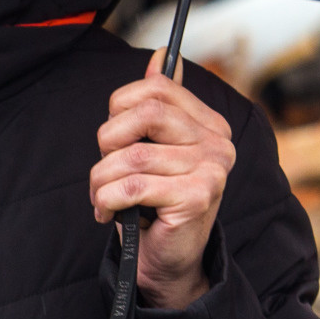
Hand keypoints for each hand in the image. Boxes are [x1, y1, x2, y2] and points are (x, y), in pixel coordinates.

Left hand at [90, 51, 234, 304]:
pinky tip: (109, 211)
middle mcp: (218, 143)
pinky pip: (132, 186)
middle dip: (108, 142)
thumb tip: (160, 58)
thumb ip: (157, 106)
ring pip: (131, 156)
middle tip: (105, 170)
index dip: (119, 109)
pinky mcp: (198, 197)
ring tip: (102, 196)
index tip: (113, 138)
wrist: (169, 260)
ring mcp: (212, 170)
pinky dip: (107, 199)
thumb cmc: (155, 203)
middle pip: (144, 115)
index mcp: (209, 124)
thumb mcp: (152, 149)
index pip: (156, 89)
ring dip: (101, 180)